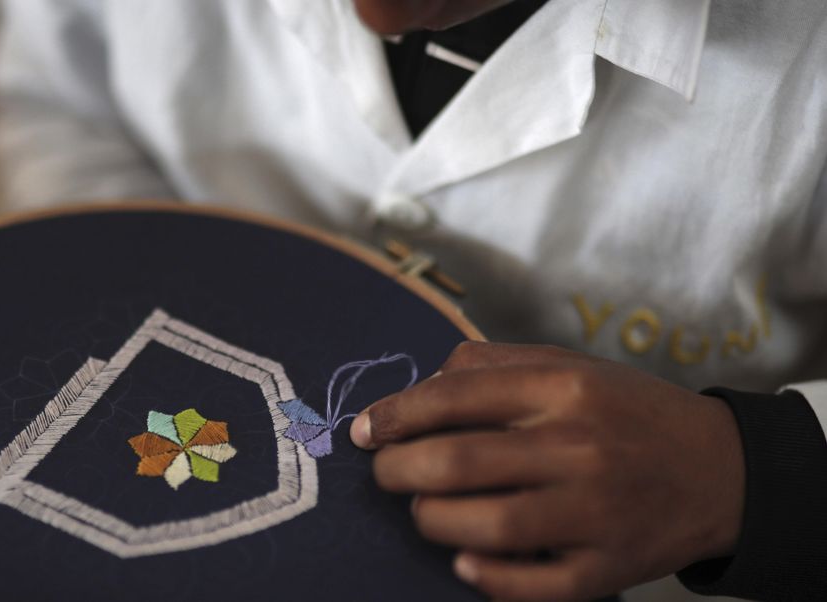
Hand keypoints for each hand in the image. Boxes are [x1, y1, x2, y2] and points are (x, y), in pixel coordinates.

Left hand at [350, 342, 744, 600]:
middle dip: (398, 470)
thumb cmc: (625, 411)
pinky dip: (484, 576)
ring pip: (485, 525)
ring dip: (431, 520)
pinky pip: (530, 585)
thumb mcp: (569, 366)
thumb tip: (417, 390)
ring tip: (423, 509)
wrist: (719, 469)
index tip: (365, 429)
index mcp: (566, 387)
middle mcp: (580, 446)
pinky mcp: (608, 569)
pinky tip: (463, 559)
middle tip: (383, 472)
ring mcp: (596, 512)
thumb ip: (492, 365)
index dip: (396, 413)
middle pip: (458, 462)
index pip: (456, 395)